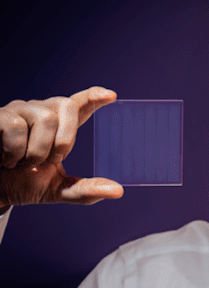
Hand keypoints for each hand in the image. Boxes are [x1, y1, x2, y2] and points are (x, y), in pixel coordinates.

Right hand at [0, 86, 123, 207]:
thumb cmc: (23, 181)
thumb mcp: (57, 189)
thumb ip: (86, 190)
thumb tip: (118, 191)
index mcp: (59, 126)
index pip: (80, 104)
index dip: (94, 96)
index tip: (111, 96)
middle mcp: (40, 111)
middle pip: (67, 105)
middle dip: (66, 138)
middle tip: (52, 160)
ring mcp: (18, 111)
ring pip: (44, 119)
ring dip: (37, 151)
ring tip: (23, 162)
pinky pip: (16, 127)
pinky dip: (15, 151)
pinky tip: (5, 158)